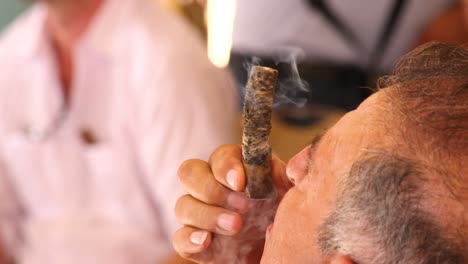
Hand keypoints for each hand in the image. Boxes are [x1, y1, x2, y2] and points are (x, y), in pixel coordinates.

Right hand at [173, 144, 290, 262]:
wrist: (279, 252)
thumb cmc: (282, 217)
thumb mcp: (289, 196)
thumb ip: (285, 178)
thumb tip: (283, 167)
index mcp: (233, 170)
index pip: (219, 156)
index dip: (226, 166)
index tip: (240, 182)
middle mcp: (211, 188)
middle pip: (189, 173)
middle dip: (210, 188)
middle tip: (241, 206)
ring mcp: (200, 215)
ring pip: (183, 205)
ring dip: (207, 215)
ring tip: (235, 226)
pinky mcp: (195, 242)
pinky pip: (179, 237)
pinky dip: (189, 238)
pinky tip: (205, 241)